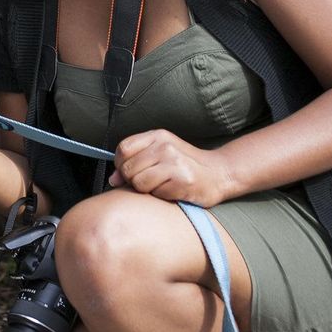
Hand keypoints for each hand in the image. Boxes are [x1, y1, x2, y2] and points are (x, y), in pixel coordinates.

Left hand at [107, 129, 232, 205]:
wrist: (219, 173)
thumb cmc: (186, 165)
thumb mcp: (161, 154)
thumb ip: (136, 161)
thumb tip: (112, 179)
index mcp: (158, 136)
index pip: (123, 149)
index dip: (121, 165)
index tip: (131, 172)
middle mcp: (165, 146)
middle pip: (128, 168)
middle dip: (133, 180)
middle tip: (151, 181)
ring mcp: (174, 162)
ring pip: (138, 183)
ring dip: (147, 190)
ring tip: (162, 185)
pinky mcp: (181, 180)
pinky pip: (154, 193)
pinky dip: (160, 196)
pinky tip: (173, 190)